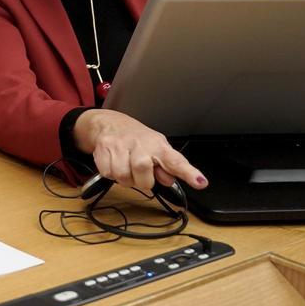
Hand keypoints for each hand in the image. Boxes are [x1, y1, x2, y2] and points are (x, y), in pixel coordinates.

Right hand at [74, 109, 206, 190]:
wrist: (108, 123)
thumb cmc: (136, 139)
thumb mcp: (156, 149)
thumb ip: (165, 167)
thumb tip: (169, 180)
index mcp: (158, 146)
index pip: (176, 161)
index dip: (189, 173)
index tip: (200, 182)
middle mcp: (140, 143)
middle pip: (142, 171)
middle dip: (141, 181)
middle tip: (141, 176)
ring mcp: (120, 145)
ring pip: (123, 176)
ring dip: (126, 179)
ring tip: (127, 169)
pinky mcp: (103, 149)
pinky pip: (108, 173)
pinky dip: (111, 174)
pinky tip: (115, 164)